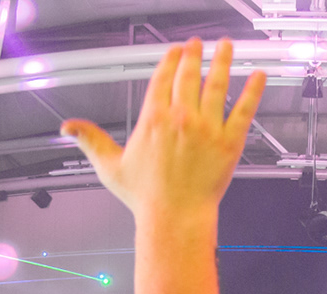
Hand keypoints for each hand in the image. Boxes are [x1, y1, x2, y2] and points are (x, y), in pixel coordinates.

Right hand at [60, 40, 263, 224]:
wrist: (175, 218)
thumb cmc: (146, 198)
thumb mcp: (110, 166)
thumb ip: (91, 140)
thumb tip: (68, 128)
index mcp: (154, 119)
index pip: (163, 78)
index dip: (170, 60)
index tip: (175, 51)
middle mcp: (181, 118)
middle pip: (189, 74)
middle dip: (194, 53)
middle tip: (198, 43)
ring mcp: (207, 128)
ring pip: (217, 84)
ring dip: (223, 60)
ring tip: (226, 46)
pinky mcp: (229, 142)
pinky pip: (244, 110)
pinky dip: (253, 90)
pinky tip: (258, 75)